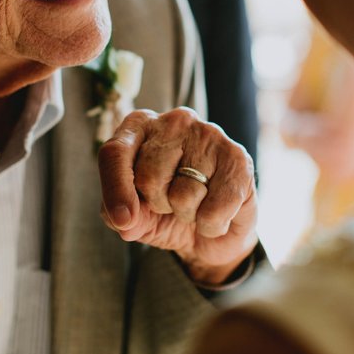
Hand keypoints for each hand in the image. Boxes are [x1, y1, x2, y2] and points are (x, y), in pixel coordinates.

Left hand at [97, 107, 257, 284]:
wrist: (211, 231)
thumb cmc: (165, 213)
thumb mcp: (134, 218)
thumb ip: (118, 215)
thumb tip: (124, 219)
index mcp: (139, 127)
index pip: (115, 152)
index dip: (115, 189)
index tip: (123, 220)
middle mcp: (174, 122)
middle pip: (149, 177)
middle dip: (158, 205)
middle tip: (171, 202)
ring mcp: (209, 134)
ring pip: (183, 195)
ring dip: (187, 215)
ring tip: (196, 205)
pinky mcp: (238, 157)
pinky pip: (214, 209)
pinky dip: (211, 225)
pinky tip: (217, 213)